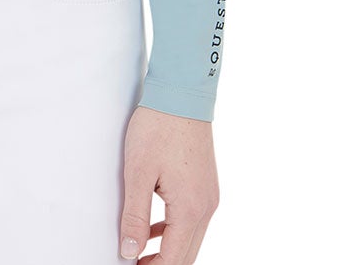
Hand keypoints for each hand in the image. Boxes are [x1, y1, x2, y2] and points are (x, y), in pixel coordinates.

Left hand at [117, 107, 219, 262]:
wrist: (182, 92)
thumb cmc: (158, 126)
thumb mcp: (138, 172)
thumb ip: (135, 216)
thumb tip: (130, 252)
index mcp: (191, 208)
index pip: (174, 260)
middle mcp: (206, 206)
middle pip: (186, 255)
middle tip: (133, 263)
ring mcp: (209, 195)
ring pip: (191, 239)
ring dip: (168, 250)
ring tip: (139, 252)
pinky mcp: (206, 185)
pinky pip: (192, 220)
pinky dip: (174, 230)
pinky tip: (154, 227)